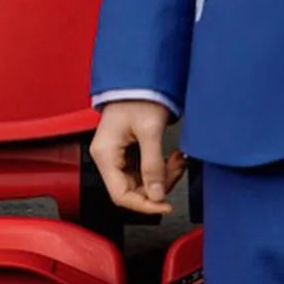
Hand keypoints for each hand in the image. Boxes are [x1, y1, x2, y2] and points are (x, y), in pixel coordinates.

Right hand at [88, 99, 181, 215]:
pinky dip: (160, 167)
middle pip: (132, 190)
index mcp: (105, 154)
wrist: (140, 78)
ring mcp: (116, 155)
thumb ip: (153, 165)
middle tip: (177, 169)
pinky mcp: (127, 151)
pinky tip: (172, 158)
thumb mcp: (149, 131)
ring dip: (163, 175)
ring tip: (178, 160)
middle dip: (159, 185)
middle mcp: (107, 157)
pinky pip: (143, 170)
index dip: (144, 205)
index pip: (120, 195)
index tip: (166, 205)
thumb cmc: (139, 95)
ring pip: (141, 182)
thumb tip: (157, 195)